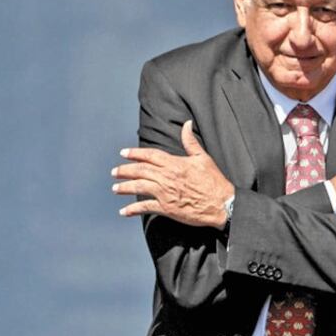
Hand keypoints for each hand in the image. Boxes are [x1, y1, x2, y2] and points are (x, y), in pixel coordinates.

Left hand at [112, 120, 234, 228]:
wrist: (222, 204)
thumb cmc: (214, 181)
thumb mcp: (203, 158)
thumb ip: (190, 142)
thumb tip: (187, 124)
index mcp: (174, 163)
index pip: (149, 155)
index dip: (135, 153)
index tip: (123, 153)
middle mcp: (167, 177)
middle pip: (140, 170)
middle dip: (125, 170)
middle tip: (114, 172)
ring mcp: (165, 193)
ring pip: (139, 187)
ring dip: (124, 187)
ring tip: (115, 188)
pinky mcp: (166, 208)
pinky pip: (145, 207)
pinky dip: (133, 209)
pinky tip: (124, 211)